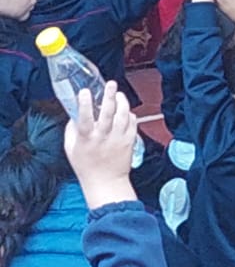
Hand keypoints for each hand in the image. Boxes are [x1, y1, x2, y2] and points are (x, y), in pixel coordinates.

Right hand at [64, 84, 138, 208]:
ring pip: (123, 115)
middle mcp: (103, 138)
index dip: (85, 105)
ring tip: (118, 94)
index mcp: (86, 140)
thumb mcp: (71, 149)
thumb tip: (74, 114)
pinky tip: (125, 111)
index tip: (85, 92)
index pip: (85, 119)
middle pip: (108, 113)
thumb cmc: (86, 165)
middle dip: (109, 96)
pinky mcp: (130, 140)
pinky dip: (129, 113)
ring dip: (122, 102)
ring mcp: (118, 139)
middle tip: (111, 84)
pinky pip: (132, 122)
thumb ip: (71, 130)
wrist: (105, 182)